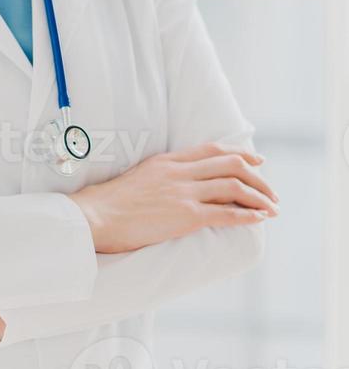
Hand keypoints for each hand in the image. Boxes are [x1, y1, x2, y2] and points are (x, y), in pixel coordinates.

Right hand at [67, 141, 279, 253]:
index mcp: (168, 161)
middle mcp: (179, 172)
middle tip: (271, 190)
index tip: (257, 161)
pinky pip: (225, 212)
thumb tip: (177, 185)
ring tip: (272, 207)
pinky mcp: (184, 216)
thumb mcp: (139, 176)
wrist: (96, 215)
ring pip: (233, 186)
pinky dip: (247, 215)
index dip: (239, 154)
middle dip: (257, 177)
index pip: (212, 149)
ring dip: (258, 197)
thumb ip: (162, 175)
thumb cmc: (110, 203)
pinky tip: (259, 219)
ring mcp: (183, 192)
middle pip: (230, 164)